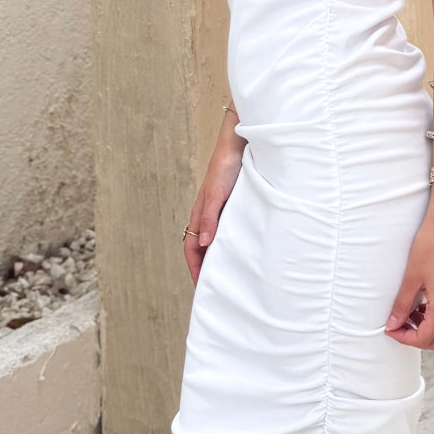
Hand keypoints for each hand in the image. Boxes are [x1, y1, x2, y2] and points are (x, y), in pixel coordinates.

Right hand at [183, 142, 243, 284]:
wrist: (237, 145)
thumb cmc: (225, 167)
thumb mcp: (216, 195)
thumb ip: (210, 218)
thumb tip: (205, 243)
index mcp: (199, 215)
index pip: (192, 249)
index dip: (195, 268)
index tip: (201, 287)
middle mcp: (208, 215)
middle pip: (202, 248)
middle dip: (205, 268)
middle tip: (215, 288)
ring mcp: (220, 211)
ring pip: (215, 240)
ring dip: (218, 257)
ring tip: (228, 274)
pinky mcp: (232, 206)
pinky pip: (228, 230)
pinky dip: (230, 243)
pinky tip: (241, 249)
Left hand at [384, 221, 433, 349]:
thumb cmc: (429, 246)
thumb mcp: (411, 278)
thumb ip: (401, 305)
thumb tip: (393, 324)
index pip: (425, 337)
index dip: (405, 338)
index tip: (391, 330)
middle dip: (418, 338)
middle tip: (400, 326)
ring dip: (427, 327)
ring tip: (409, 313)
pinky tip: (421, 302)